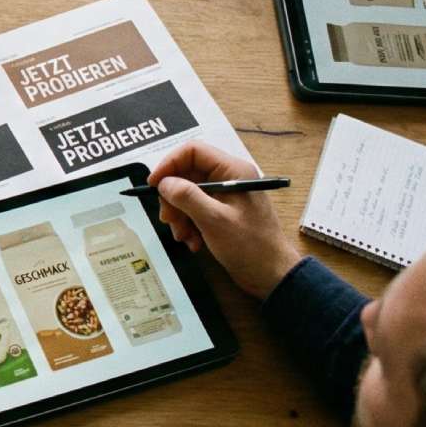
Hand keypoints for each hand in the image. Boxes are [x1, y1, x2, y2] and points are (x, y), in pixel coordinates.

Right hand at [148, 142, 300, 299]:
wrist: (272, 275)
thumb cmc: (249, 246)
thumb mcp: (214, 220)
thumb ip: (187, 197)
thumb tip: (163, 183)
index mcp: (232, 171)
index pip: (193, 151)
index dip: (169, 164)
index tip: (153, 186)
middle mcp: (229, 178)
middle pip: (188, 174)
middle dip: (174, 198)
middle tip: (168, 219)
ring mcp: (226, 196)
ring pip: (189, 194)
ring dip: (180, 215)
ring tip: (183, 236)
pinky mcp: (223, 212)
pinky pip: (196, 209)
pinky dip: (189, 224)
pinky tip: (193, 242)